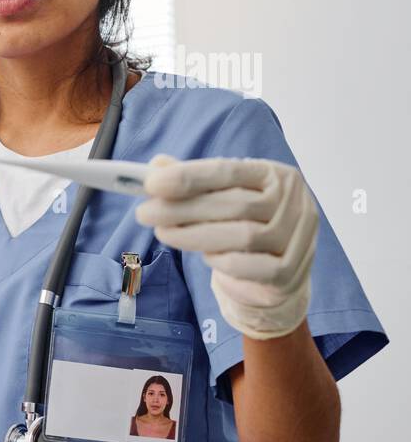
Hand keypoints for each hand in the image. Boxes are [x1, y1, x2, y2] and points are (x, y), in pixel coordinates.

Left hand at [134, 154, 318, 339]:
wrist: (272, 275)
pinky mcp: (289, 272)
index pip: (229, 171)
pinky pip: (246, 266)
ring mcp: (297, 238)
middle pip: (234, 204)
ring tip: (164, 234)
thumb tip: (156, 166)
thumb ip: (191, 182)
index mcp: (277, 175)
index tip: (152, 183)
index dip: (189, 176)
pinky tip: (205, 256)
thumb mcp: (218, 199)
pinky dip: (220, 261)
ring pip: (241, 235)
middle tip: (144, 213)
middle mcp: (295, 202)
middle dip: (183, 209)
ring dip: (194, 236)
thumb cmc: (241, 227)